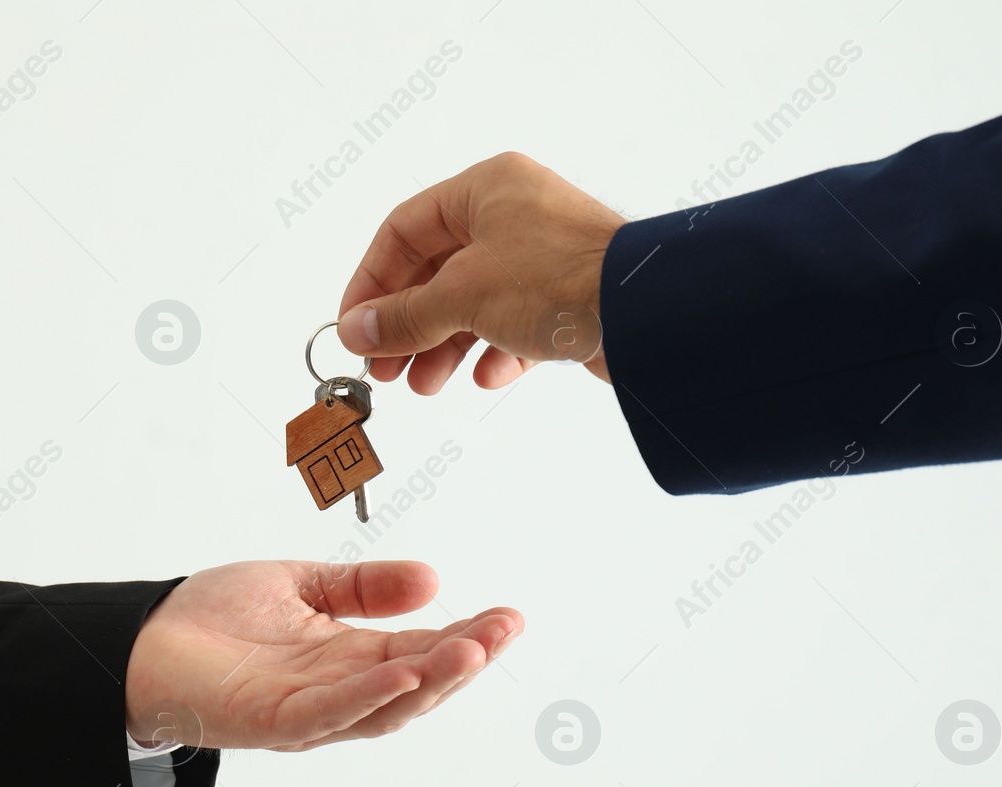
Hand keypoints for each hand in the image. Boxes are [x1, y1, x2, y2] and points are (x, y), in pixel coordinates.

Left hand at [123, 560, 520, 751]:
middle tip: (506, 629)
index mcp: (348, 659)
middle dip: (465, 658)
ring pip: (386, 704)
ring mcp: (309, 713)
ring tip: (474, 650)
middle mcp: (338, 692)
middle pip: (416, 681)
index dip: (467, 634)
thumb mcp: (303, 585)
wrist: (139, 641)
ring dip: (433, 679)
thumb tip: (430, 579)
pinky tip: (405, 669)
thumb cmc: (212, 620)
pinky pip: (332, 712)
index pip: (422, 648)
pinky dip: (371, 694)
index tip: (509, 615)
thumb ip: (363, 587)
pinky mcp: (274, 722)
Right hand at [337, 152, 624, 394]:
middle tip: (385, 365)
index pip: (404, 230)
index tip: (355, 326)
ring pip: (475, 302)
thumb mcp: (463, 296)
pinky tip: (487, 376)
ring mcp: (543, 256)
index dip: (372, 280)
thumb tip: (357, 331)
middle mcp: (514, 214)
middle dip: (408, 324)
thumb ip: (404, 315)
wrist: (646, 312)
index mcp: (484, 189)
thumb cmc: (563, 278)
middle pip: (437, 270)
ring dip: (445, 345)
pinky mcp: (568, 297)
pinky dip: (495, 351)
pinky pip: (516, 324)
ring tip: (426, 383)